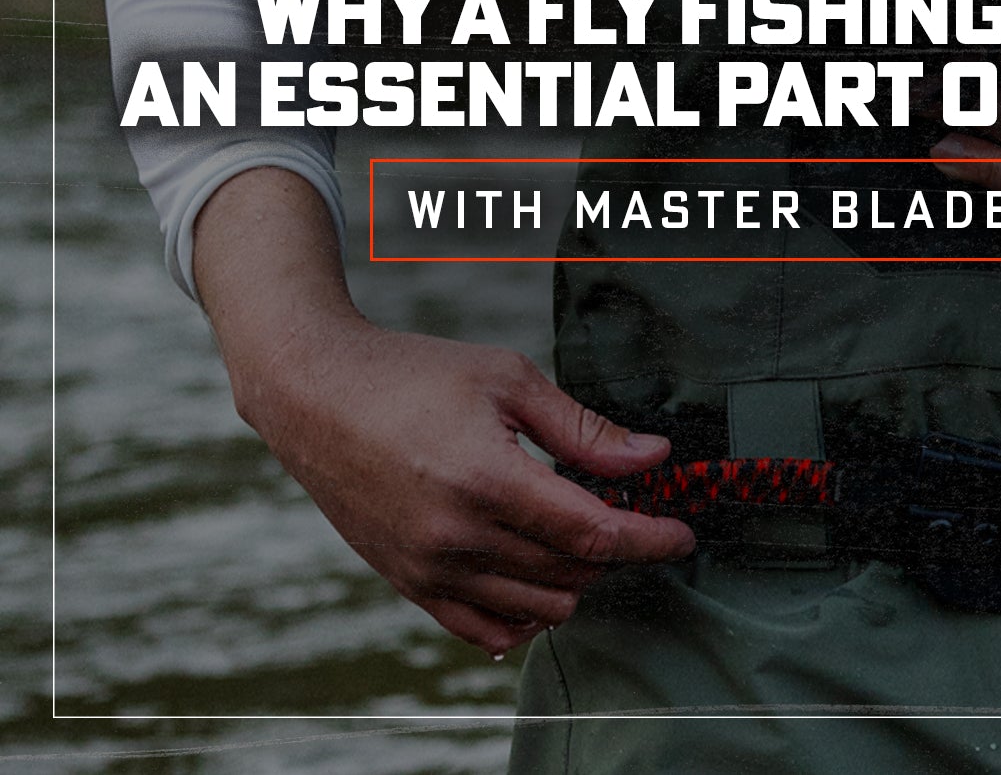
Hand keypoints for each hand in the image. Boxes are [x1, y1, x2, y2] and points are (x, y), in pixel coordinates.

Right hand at [233, 319, 692, 655]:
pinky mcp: (407, 583)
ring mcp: (428, 568)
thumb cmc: (414, 374)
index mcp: (487, 480)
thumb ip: (584, 429)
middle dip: (617, 549)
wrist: (314, 394)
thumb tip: (655, 458)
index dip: (650, 538)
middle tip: (629, 511)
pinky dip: (525, 614)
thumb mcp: (508, 380)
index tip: (683, 533)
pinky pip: (483, 629)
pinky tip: (541, 581)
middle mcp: (456, 537)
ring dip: (576, 578)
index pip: (593, 535)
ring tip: (581, 531)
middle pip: (572, 572)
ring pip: (538, 605)